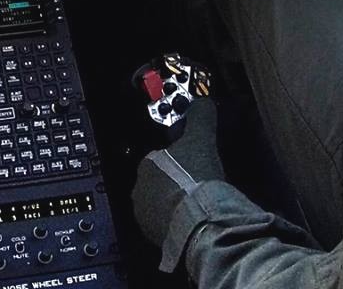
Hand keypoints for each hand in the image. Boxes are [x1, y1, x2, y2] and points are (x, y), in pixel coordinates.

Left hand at [132, 97, 223, 249]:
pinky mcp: (156, 239)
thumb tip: (203, 103)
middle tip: (195, 185)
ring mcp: (146, 217)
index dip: (177, 160)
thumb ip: (200, 117)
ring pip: (161, 206)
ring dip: (175, 204)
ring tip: (196, 205)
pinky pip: (167, 227)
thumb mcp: (201, 139)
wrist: (200, 222)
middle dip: (174, 183)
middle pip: (158, 183)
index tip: (191, 164)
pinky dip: (178, 224)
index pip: (158, 157)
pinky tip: (194, 222)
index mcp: (146, 164)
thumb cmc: (195, 180)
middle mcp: (140, 191)